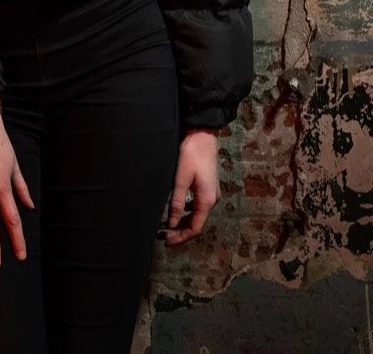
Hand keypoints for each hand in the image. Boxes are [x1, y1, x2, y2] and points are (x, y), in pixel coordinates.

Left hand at [163, 129, 219, 244]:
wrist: (202, 134)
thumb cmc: (191, 154)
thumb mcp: (181, 179)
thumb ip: (176, 202)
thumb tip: (172, 223)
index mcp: (207, 200)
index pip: (195, 227)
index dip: (181, 237)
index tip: (167, 241)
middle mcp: (212, 199)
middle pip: (196, 222)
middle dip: (181, 230)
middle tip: (164, 234)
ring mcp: (211, 192)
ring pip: (197, 214)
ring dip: (183, 221)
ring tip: (168, 224)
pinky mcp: (207, 185)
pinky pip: (198, 205)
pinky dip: (187, 211)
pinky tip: (176, 209)